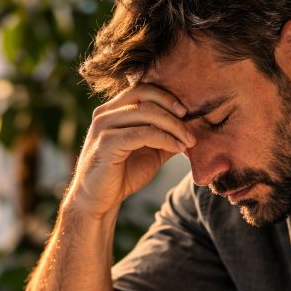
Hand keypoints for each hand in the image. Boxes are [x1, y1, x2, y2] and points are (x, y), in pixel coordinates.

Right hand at [66, 84, 196, 217]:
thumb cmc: (122, 175)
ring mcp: (104, 126)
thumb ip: (165, 136)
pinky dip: (165, 139)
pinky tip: (177, 148)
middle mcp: (105, 113)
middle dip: (173, 111)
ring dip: (173, 126)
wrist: (99, 201)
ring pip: (146, 113)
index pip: (142, 89)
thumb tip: (191, 128)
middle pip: (145, 96)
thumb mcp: (149, 152)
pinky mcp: (107, 142)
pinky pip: (143, 133)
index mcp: (112, 110)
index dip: (167, 97)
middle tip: (191, 130)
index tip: (186, 113)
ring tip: (188, 142)